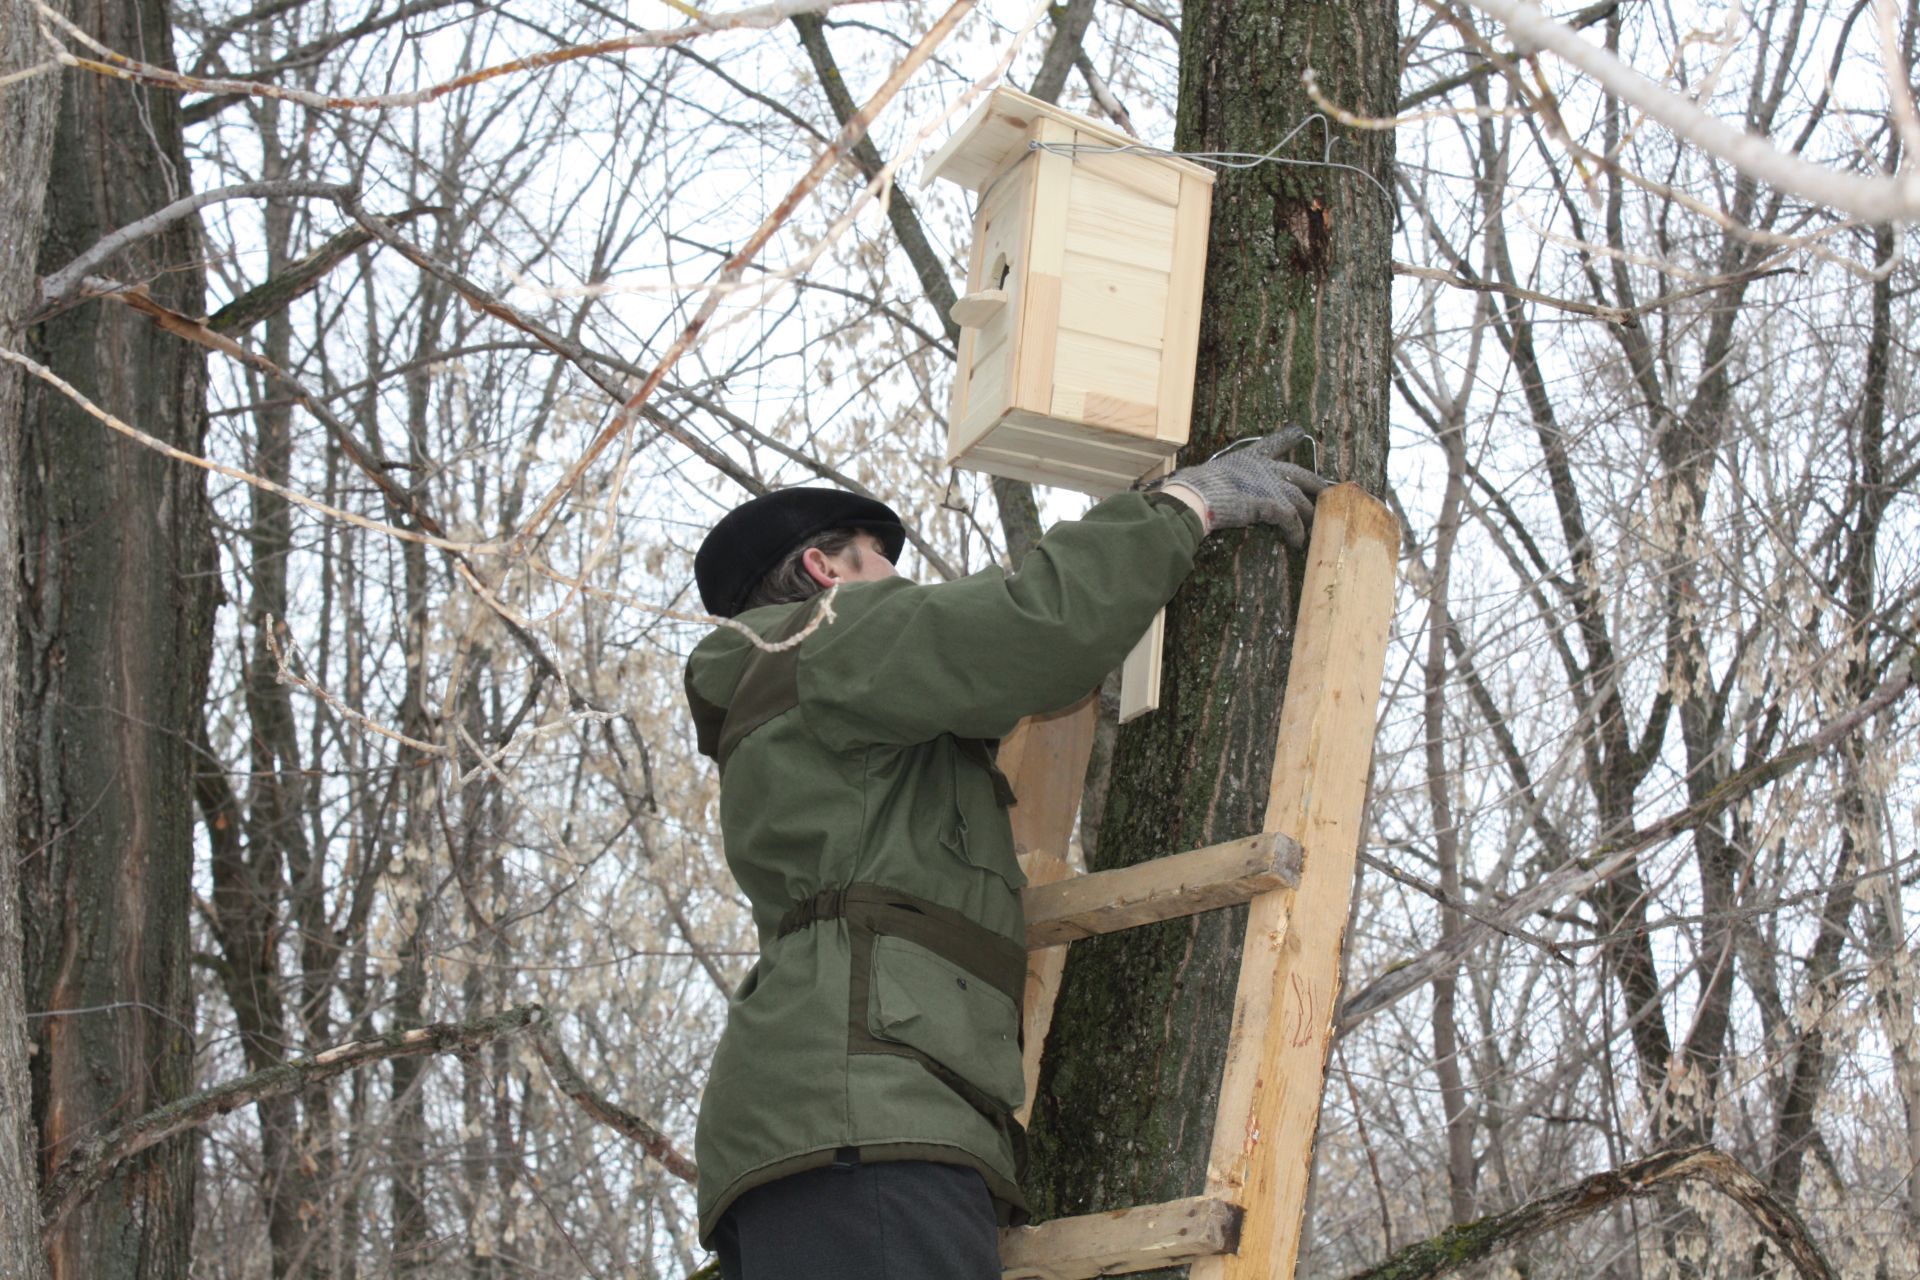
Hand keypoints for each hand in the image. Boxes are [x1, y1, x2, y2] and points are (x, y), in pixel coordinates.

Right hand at [1157, 426, 1327, 544]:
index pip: (1272, 444)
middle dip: (1315, 483)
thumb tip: (1206, 487)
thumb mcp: (1211, 476)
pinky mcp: (1271, 505)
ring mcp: (1270, 486)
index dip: (1286, 437)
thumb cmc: (1195, 486)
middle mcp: (1264, 468)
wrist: (1195, 496)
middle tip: (1327, 489)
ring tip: (1315, 526)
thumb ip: (1222, 481)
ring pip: (1300, 500)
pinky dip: (1296, 532)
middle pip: (1299, 474)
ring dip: (1308, 515)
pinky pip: (1291, 521)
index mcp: (1248, 457)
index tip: (1299, 431)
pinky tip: (1297, 542)